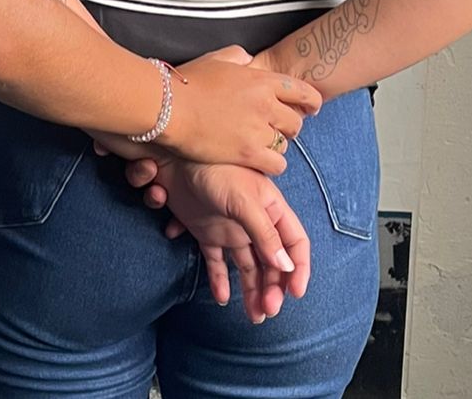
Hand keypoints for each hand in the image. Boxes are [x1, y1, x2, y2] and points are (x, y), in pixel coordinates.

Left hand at [137, 161, 311, 320]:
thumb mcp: (243, 199)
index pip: (295, 243)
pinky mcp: (207, 233)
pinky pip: (217, 263)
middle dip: (273, 287)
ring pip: (247, 266)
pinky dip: (220, 281)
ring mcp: (231, 228)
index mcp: (271, 209)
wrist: (173, 156)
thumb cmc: (214, 169)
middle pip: (272, 261)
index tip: (295, 294)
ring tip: (254, 316)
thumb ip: (264, 233)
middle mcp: (254, 221)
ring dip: (252, 291)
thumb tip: (285, 267)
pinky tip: (222, 298)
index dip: (298, 268)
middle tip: (268, 310)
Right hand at [159, 46, 321, 173]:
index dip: (311, 103)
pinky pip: (276, 164)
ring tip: (260, 145)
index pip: (302, 92)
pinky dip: (270, 164)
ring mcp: (258, 129)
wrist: (169, 107)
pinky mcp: (248, 152)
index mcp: (260, 80)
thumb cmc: (187, 82)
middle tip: (275, 129)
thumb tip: (248, 59)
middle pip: (296, 122)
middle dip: (289, 127)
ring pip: (285, 144)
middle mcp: (265, 104)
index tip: (310, 109)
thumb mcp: (215, 59)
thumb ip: (237, 56)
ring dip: (276, 145)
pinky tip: (258, 160)